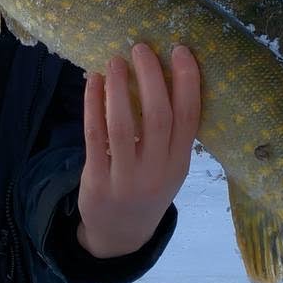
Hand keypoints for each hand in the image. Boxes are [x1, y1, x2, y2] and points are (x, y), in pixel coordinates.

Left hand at [76, 43, 200, 258]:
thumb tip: (165, 75)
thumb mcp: (169, 167)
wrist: (121, 234)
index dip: (187, 82)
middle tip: (142, 48)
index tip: (180, 50)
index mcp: (179, 164)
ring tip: (115, 60)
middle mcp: (156, 171)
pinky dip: (93, 105)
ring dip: (118, 88)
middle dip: (151, 78)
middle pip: (157, 117)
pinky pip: (94, 136)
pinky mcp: (96, 180)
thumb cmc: (147, 187)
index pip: (189, 118)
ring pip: (123, 126)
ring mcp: (125, 178)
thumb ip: (171, 133)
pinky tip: (93, 81)